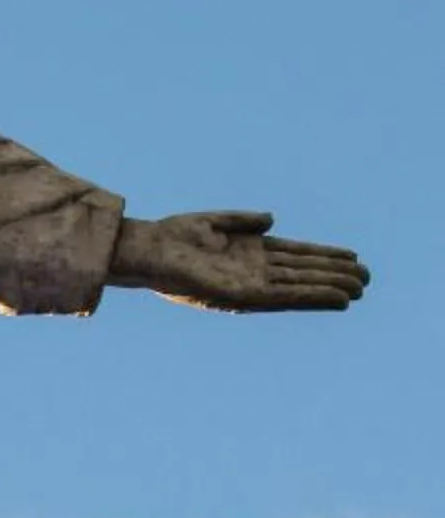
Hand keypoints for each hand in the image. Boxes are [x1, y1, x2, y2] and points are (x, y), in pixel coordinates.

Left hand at [113, 208, 366, 313]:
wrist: (149, 251)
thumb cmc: (174, 237)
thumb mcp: (215, 222)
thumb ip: (245, 221)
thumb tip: (273, 219)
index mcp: (250, 252)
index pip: (296, 254)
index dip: (324, 255)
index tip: (352, 256)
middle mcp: (254, 270)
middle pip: (304, 272)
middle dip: (334, 274)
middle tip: (367, 277)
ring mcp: (250, 284)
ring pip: (300, 287)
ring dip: (329, 288)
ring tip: (360, 289)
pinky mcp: (243, 295)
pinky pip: (284, 297)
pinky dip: (310, 297)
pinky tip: (333, 297)